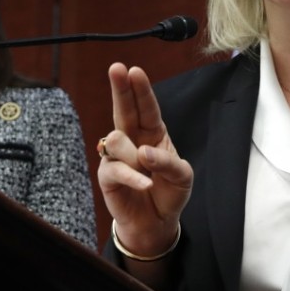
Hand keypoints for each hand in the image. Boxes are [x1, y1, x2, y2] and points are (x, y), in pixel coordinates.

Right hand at [97, 63, 192, 259]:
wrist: (156, 222)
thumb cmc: (169, 193)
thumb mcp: (182, 176)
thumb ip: (167, 162)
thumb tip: (143, 153)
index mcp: (152, 133)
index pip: (146, 107)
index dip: (140, 89)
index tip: (133, 70)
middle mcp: (132, 139)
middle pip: (123, 109)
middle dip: (120, 89)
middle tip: (116, 68)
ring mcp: (117, 156)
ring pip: (117, 139)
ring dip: (135, 155)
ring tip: (148, 174)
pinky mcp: (107, 175)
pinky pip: (115, 168)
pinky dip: (134, 177)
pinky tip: (145, 185)